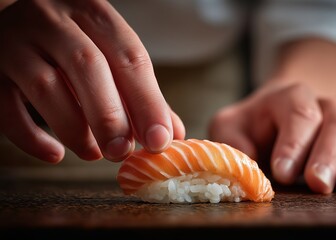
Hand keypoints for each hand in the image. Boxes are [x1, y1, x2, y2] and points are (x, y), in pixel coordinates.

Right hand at [0, 0, 184, 162]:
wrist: (13, 22)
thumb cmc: (74, 44)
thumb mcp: (109, 54)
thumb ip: (139, 92)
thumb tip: (170, 134)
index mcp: (93, 12)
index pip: (129, 57)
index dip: (148, 102)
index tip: (160, 141)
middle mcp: (53, 19)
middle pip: (88, 66)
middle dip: (110, 117)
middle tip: (123, 153)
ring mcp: (15, 39)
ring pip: (45, 86)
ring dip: (75, 129)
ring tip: (94, 154)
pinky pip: (5, 105)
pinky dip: (30, 136)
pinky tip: (54, 154)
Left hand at [209, 82, 335, 193]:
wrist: (274, 118)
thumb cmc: (250, 125)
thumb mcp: (229, 127)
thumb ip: (230, 139)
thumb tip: (243, 163)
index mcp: (290, 96)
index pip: (298, 113)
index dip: (293, 143)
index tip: (282, 172)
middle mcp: (323, 107)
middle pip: (335, 123)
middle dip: (327, 155)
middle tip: (317, 183)